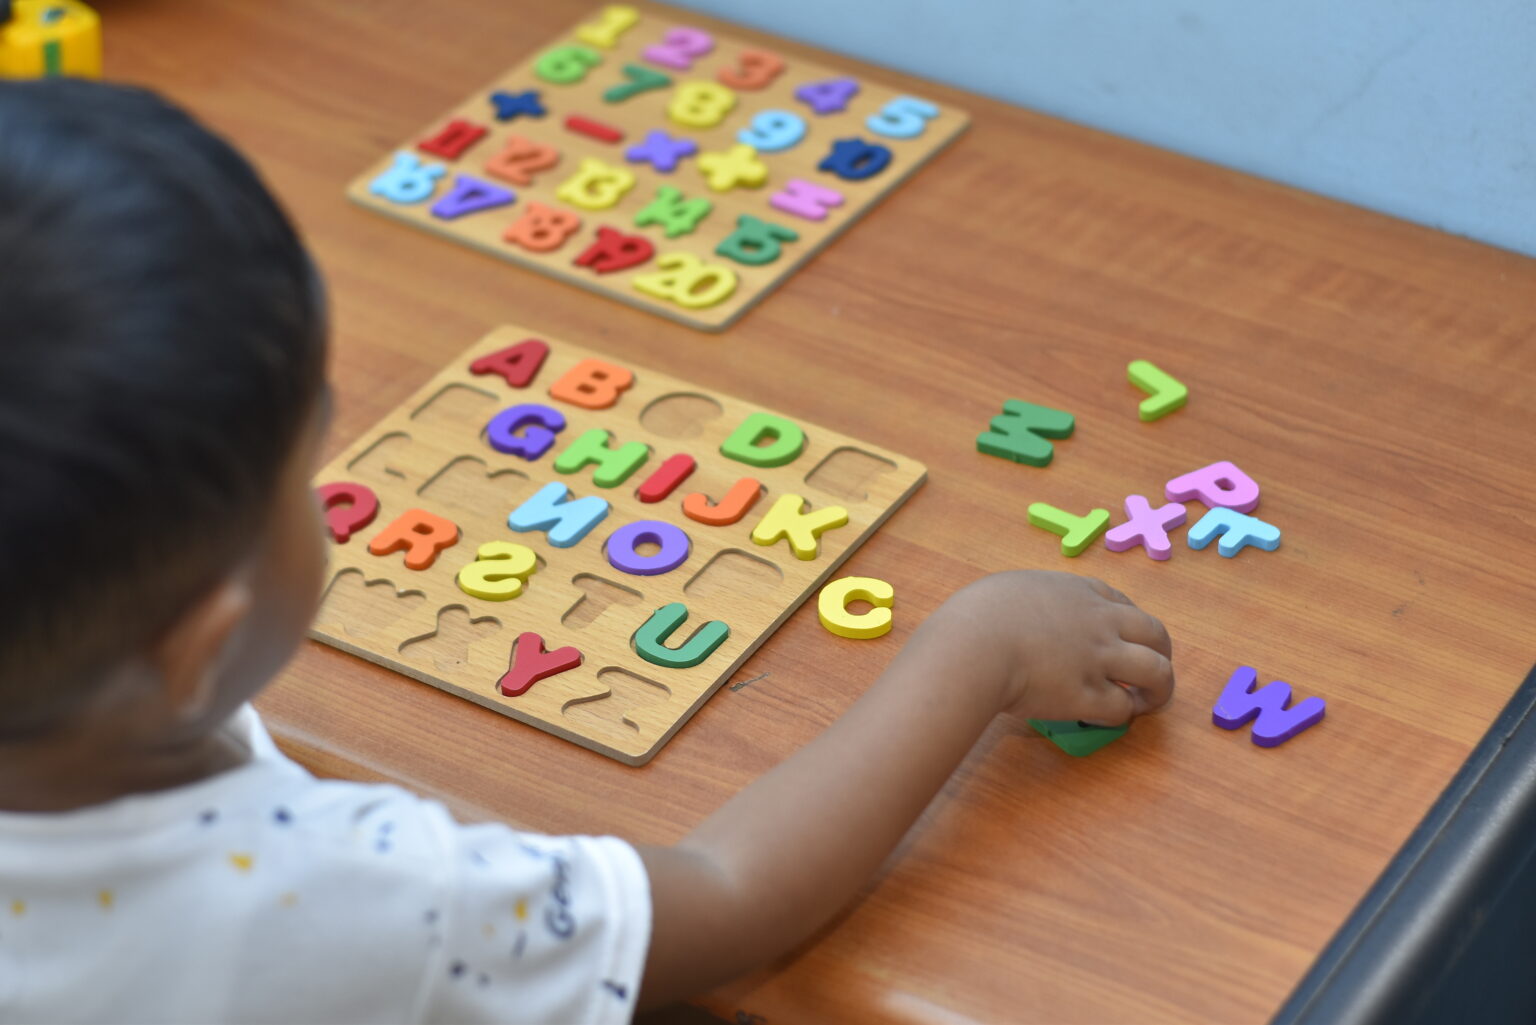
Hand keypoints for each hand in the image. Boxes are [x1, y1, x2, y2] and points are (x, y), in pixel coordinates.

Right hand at [931, 571, 1174, 725]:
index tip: (1125, 638)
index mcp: (1080, 592)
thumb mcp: (1013, 589)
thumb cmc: (979, 614)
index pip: (1124, 604)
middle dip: (1161, 654)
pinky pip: (1121, 709)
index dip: (1131, 624)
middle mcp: (1100, 622)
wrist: (975, 645)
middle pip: (1156, 635)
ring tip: (1147, 703)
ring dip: (1158, 690)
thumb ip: (1036, 601)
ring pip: (1156, 672)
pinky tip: (1103, 717)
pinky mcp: (1089, 697)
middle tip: (1151, 673)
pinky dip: (1118, 715)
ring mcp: (1100, 660)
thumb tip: (1027, 618)